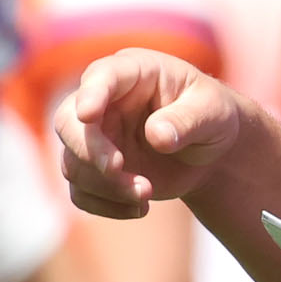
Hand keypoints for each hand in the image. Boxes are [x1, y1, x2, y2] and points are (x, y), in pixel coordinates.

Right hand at [55, 50, 241, 218]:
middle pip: (68, 121)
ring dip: (105, 186)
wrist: (209, 151)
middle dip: (89, 150)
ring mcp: (96, 136)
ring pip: (73, 162)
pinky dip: (105, 206)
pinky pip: (81, 192)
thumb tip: (157, 135)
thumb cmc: (211, 116)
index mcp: (134, 72)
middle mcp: (105, 101)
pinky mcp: (94, 170)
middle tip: (120, 170)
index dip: (91, 93)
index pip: (102, 76)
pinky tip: (139, 209)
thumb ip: (188, 119)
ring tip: (147, 194)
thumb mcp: (213, 112)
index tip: (88, 114)